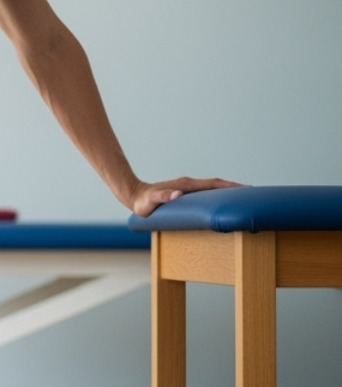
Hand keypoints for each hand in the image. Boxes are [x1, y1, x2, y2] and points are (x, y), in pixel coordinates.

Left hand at [129, 176, 243, 217]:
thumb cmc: (142, 202)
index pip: (213, 184)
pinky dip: (217, 194)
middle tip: (253, 193)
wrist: (134, 196)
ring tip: (244, 197)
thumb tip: (177, 194)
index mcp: (186, 185)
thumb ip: (162, 196)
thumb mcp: (151, 201)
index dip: (229, 187)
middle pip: (217, 184)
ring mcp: (188, 188)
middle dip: (235, 188)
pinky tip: (222, 202)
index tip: (246, 188)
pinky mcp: (185, 193)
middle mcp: (189, 184)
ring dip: (228, 191)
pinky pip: (206, 193)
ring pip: (212, 188)